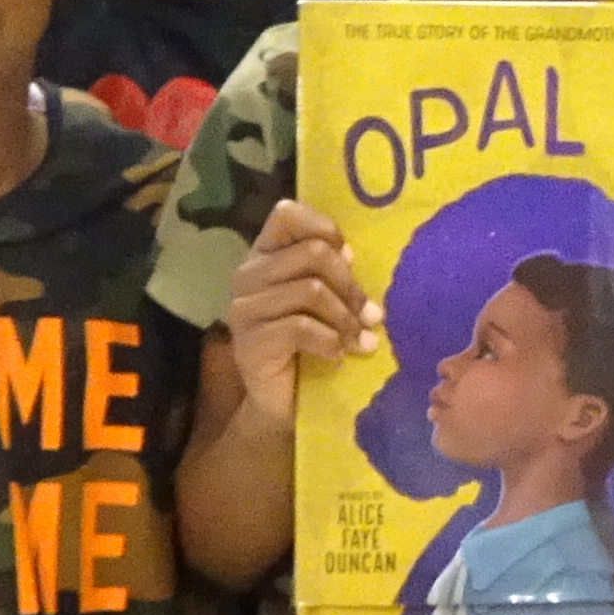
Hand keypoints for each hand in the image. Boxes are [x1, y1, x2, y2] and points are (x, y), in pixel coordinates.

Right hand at [223, 200, 372, 422]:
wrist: (283, 401)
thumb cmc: (310, 343)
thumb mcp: (326, 301)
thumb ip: (332, 273)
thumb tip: (349, 253)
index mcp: (264, 254)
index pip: (286, 214)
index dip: (324, 228)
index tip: (348, 258)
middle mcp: (247, 274)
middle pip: (313, 253)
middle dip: (350, 286)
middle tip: (370, 317)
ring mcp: (244, 307)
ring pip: (312, 290)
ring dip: (346, 320)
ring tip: (360, 342)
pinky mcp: (249, 340)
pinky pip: (301, 327)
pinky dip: (330, 342)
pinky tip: (337, 356)